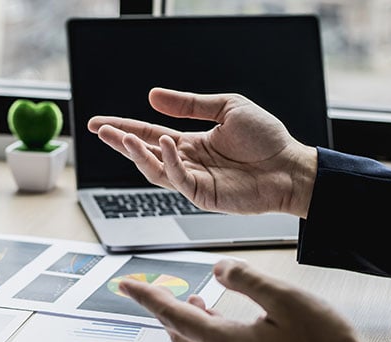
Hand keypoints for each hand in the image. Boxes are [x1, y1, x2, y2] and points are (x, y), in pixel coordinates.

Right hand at [88, 88, 317, 217]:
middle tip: (100, 130)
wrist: (291, 166)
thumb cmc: (266, 139)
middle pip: (144, 153)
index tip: (99, 123)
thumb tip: (153, 96)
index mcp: (190, 143)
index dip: (123, 128)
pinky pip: (178, 179)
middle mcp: (187, 163)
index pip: (148, 135)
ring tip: (124, 136)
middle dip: (120, 142)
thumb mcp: (226, 108)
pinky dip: (168, 161)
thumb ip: (189, 104)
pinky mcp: (203, 195)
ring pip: (154, 170)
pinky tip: (165, 142)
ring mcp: (193, 181)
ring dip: (137, 153)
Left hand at [118, 259, 385, 341]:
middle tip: (157, 293)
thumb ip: (248, 280)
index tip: (126, 286)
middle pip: (179, 335)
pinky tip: (222, 334)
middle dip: (164, 311)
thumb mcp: (288, 301)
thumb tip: (219, 269)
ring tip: (193, 306)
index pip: (173, 315)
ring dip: (185, 327)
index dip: (147, 296)